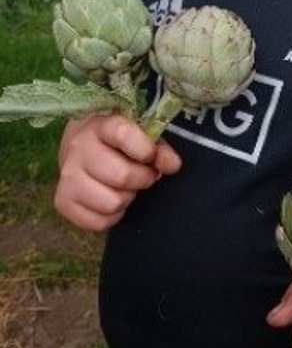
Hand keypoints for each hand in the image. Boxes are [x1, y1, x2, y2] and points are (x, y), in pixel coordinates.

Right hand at [53, 111, 181, 230]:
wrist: (84, 148)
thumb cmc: (121, 143)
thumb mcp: (142, 137)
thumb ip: (160, 149)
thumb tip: (172, 165)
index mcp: (101, 126)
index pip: (123, 134)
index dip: (146, 149)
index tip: (151, 155)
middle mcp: (79, 149)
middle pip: (122, 177)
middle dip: (142, 179)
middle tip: (143, 175)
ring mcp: (67, 176)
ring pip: (111, 202)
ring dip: (127, 198)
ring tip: (126, 187)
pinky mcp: (62, 201)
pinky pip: (98, 222)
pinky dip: (112, 216)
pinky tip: (111, 199)